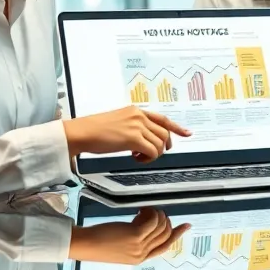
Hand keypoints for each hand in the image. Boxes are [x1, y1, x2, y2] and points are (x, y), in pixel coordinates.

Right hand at [63, 106, 190, 161]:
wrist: (82, 132)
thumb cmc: (94, 129)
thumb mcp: (118, 121)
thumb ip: (133, 126)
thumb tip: (143, 140)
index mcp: (136, 110)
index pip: (163, 118)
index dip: (177, 127)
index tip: (187, 133)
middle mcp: (139, 116)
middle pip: (164, 133)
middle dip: (162, 146)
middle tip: (152, 155)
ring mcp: (138, 126)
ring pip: (160, 143)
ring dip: (153, 154)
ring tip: (139, 156)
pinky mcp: (134, 138)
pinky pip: (152, 152)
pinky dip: (147, 159)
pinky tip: (135, 158)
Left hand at [68, 207, 190, 263]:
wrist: (85, 246)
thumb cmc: (98, 244)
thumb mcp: (121, 247)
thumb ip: (136, 240)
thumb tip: (146, 223)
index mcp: (140, 259)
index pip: (165, 246)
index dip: (177, 234)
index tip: (185, 225)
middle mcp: (142, 254)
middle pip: (166, 234)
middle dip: (164, 219)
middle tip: (154, 211)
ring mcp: (139, 245)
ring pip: (160, 226)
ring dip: (156, 213)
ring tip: (144, 210)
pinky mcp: (135, 235)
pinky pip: (152, 221)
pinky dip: (150, 212)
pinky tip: (140, 210)